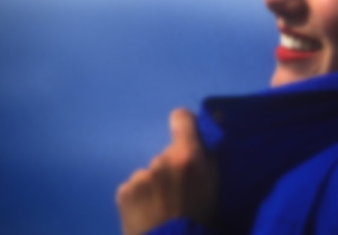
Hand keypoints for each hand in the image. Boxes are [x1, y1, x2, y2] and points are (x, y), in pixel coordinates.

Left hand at [116, 108, 217, 234]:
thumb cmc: (200, 219)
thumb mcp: (214, 187)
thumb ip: (210, 157)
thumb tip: (209, 134)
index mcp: (187, 155)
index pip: (181, 118)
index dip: (184, 125)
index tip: (187, 137)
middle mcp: (161, 159)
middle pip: (167, 154)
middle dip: (172, 167)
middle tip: (177, 192)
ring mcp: (139, 176)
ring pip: (150, 173)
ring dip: (155, 184)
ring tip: (161, 208)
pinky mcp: (123, 192)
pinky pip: (134, 188)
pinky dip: (140, 198)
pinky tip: (146, 214)